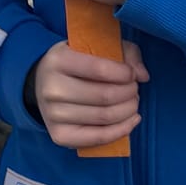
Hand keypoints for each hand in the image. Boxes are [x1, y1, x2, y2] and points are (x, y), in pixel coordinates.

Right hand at [33, 38, 148, 150]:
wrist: (42, 83)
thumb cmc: (75, 63)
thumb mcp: (94, 46)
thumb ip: (124, 52)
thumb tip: (143, 75)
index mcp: (59, 60)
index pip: (100, 69)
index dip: (125, 73)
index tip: (132, 74)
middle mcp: (52, 88)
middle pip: (105, 96)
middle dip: (129, 93)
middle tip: (134, 89)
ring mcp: (53, 115)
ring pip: (104, 117)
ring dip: (129, 110)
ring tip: (133, 102)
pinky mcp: (59, 135)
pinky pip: (98, 137)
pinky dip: (122, 130)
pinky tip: (132, 120)